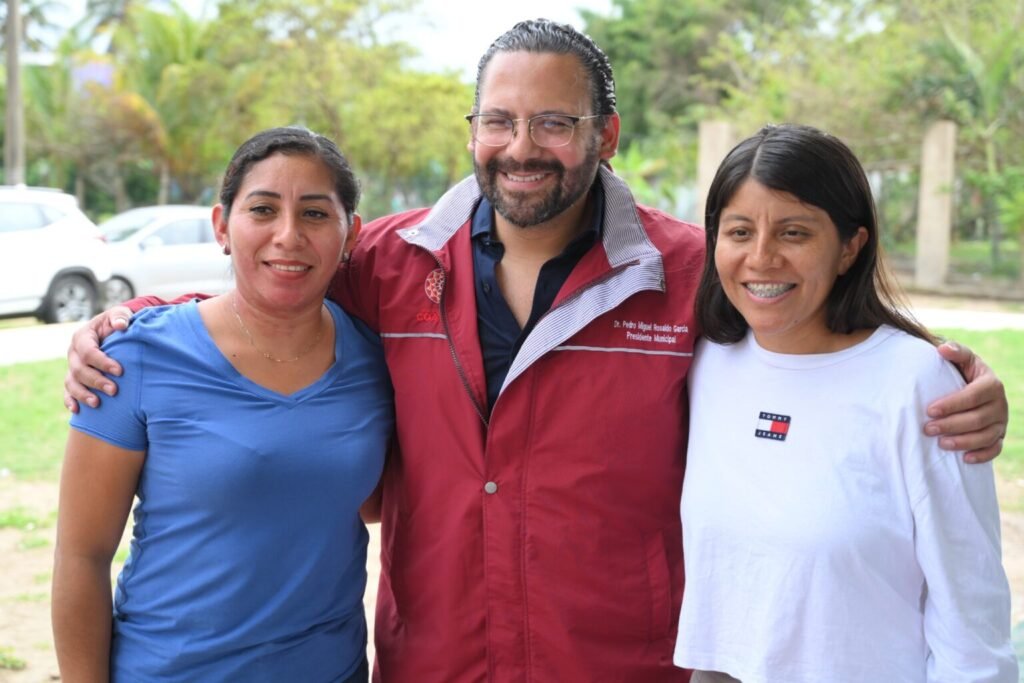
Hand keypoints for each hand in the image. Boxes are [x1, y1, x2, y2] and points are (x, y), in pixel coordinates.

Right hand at [64, 306, 132, 412]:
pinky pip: (67, 391)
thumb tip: (121, 325)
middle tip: (114, 390)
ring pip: (71, 383)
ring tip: (97, 403)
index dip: (102, 362)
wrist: (114, 332)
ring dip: (83, 394)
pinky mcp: (74, 378)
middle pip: (79, 369)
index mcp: (82, 337)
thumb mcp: (119, 315)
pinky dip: (70, 400)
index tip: (120, 370)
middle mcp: (74, 353)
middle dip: (96, 381)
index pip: (88, 351)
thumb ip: (120, 316)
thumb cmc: (118, 323)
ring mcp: (72, 366)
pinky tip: (76, 410)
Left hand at [924, 341, 1007, 462]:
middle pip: (978, 419)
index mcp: (991, 384)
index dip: (952, 405)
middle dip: (951, 425)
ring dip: (963, 442)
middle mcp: (1000, 404)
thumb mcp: (962, 359)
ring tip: (941, 444)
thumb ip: (955, 351)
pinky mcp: (999, 436)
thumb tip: (942, 349)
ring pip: (986, 436)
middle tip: (927, 429)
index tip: (929, 410)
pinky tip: (964, 459)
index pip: (972, 397)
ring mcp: (1001, 422)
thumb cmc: (962, 371)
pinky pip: (995, 449)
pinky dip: (982, 455)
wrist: (973, 386)